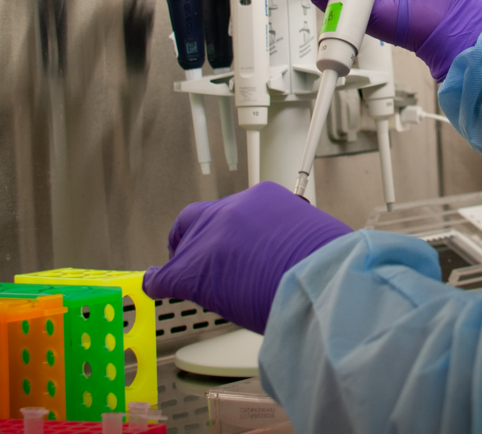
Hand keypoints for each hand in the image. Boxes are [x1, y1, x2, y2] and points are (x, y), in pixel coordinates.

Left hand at [142, 182, 350, 334]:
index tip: (232, 241)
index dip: (230, 229)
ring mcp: (212, 236)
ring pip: (185, 243)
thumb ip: (290, 235)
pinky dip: (159, 281)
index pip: (236, 209)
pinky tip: (155, 285)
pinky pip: (165, 275)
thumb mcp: (312, 234)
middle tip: (197, 252)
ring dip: (187, 259)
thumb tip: (286, 253)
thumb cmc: (326, 264)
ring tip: (187, 277)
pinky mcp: (195, 268)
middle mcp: (234, 209)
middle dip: (195, 234)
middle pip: (200, 216)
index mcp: (266, 197)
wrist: (319, 280)